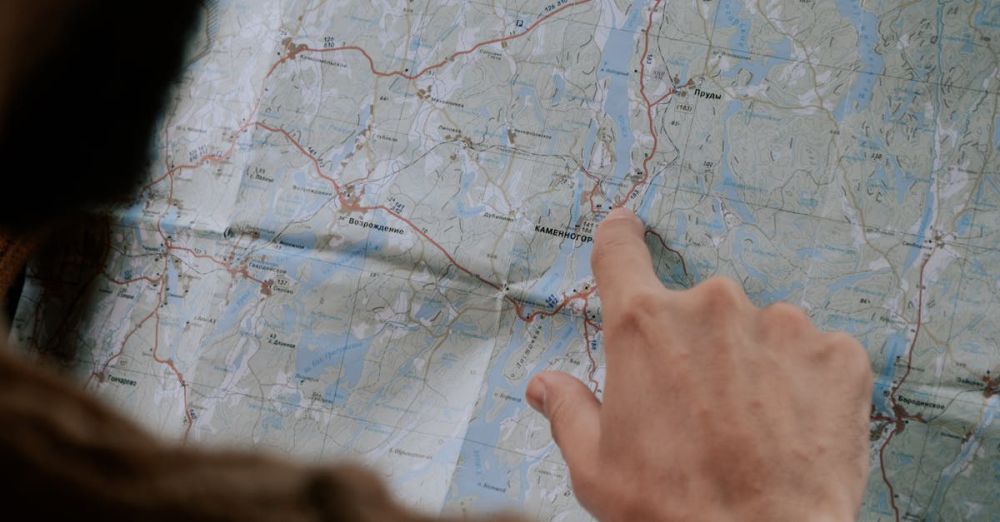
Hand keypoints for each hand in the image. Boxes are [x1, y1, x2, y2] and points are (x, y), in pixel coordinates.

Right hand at [525, 208, 872, 520]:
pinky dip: (806, 383)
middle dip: (698, 348)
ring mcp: (781, 325)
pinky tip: (795, 428)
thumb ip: (568, 411)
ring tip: (753, 427)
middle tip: (702, 410)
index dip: (619, 239)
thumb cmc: (671, 510)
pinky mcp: (838, 354)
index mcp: (644, 326)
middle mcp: (712, 308)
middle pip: (698, 309)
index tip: (625, 227)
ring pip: (760, 331)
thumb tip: (544, 385)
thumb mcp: (596, 468)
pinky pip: (816, 354)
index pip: (620, 253)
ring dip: (754, 364)